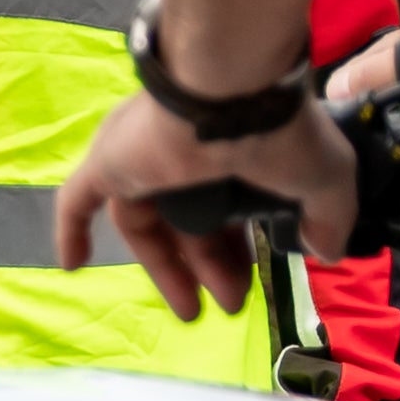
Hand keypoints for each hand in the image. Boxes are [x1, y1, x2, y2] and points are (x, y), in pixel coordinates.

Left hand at [56, 92, 362, 321]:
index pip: (227, 204)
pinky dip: (71, 230)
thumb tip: (326, 251)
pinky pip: (78, 201)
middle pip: (188, 219)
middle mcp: (180, 150)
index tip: (257, 278)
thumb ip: (328, 217)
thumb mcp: (325, 179)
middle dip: (212, 265)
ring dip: (167, 269)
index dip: (240, 246)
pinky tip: (72, 265)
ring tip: (193, 313)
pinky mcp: (109, 161)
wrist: (231, 87)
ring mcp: (140, 154)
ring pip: (145, 221)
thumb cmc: (279, 129)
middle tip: (233, 304)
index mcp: (228, 148)